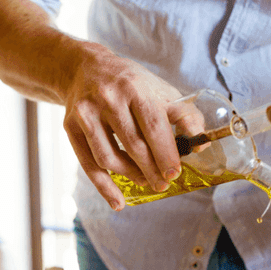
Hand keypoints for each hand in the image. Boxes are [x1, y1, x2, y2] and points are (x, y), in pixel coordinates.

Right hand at [62, 45, 205, 209]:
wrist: (84, 68)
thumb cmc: (127, 83)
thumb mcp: (157, 89)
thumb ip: (181, 114)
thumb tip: (199, 143)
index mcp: (134, 87)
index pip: (153, 126)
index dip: (165, 153)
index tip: (174, 173)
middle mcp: (108, 99)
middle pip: (132, 145)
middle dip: (151, 169)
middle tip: (162, 184)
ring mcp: (87, 113)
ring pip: (109, 158)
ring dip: (130, 175)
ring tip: (144, 181)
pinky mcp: (71, 126)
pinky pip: (88, 164)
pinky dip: (104, 187)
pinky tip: (117, 202)